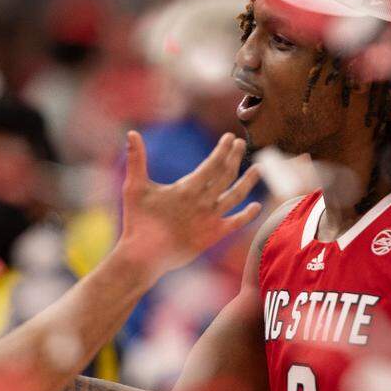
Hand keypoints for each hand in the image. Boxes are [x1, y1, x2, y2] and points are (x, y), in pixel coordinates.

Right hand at [117, 131, 261, 277]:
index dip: (223, 149)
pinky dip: (248, 214)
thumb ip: (136, 159)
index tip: (229, 137)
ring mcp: (211, 219)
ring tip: (259, 168)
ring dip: (249, 181)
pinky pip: (236, 223)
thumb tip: (131, 133)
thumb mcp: (134, 187)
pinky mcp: (213, 235)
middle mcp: (203, 202)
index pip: (213, 163)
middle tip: (240, 144)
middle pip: (227, 174)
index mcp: (187, 188)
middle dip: (235, 157)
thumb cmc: (137, 221)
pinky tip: (256, 206)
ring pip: (236, 195)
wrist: (144, 257)